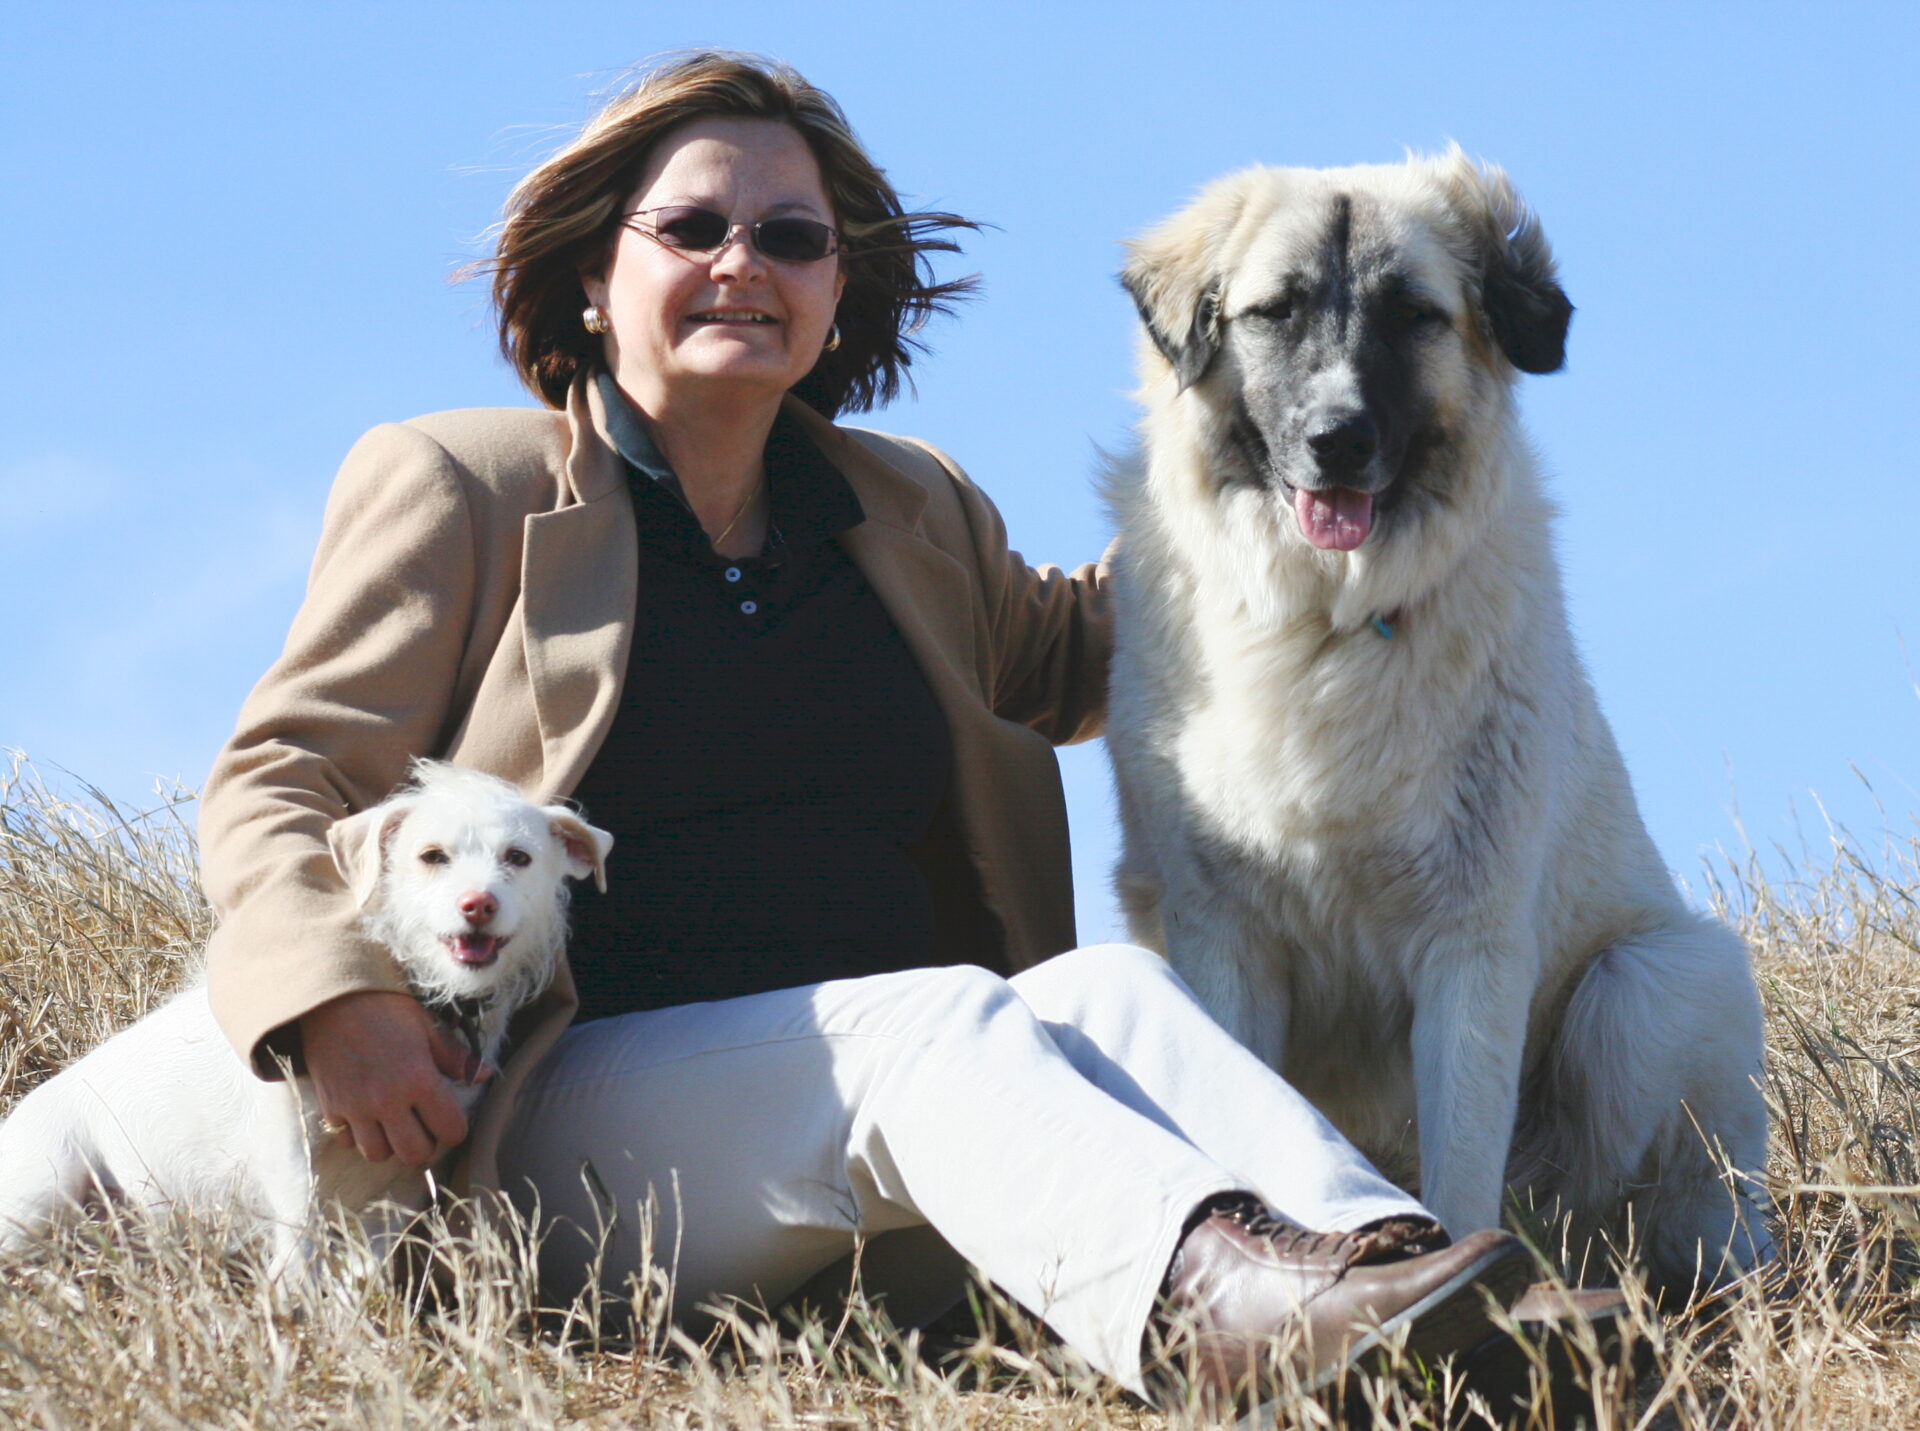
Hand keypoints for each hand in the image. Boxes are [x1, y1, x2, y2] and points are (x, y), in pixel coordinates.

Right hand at [299, 990, 490, 1165]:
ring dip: (390, 1144)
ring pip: (379, 1155)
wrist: (330, 998)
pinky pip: (347, 1142)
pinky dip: (358, 1135)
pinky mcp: (330, 1108)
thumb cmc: (385, 1008)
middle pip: (415, 1153)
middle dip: (425, 1143)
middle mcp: (388, 1101)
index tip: (449, 1115)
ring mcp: (356, 1108)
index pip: (451, 1131)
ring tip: (394, 1122)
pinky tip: (365, 1115)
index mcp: (419, 1080)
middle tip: (423, 1123)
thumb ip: (456, 1057)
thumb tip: (486, 1075)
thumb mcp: (427, 1026)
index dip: (455, 1127)